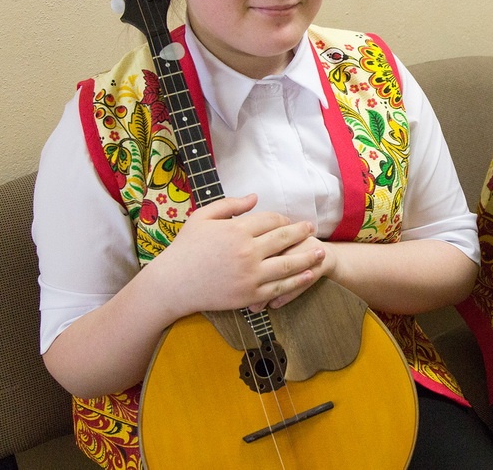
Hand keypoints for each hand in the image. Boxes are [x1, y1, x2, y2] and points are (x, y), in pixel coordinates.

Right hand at [151, 194, 325, 316]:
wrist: (172, 285)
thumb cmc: (185, 248)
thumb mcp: (202, 217)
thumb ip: (230, 204)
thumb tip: (255, 197)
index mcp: (237, 229)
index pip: (270, 220)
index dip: (282, 219)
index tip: (288, 221)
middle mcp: (247, 251)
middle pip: (284, 238)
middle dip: (301, 232)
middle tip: (312, 228)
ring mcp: (250, 275)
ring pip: (288, 264)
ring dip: (307, 256)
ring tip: (320, 252)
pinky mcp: (250, 295)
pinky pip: (279, 287)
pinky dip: (297, 281)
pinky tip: (308, 274)